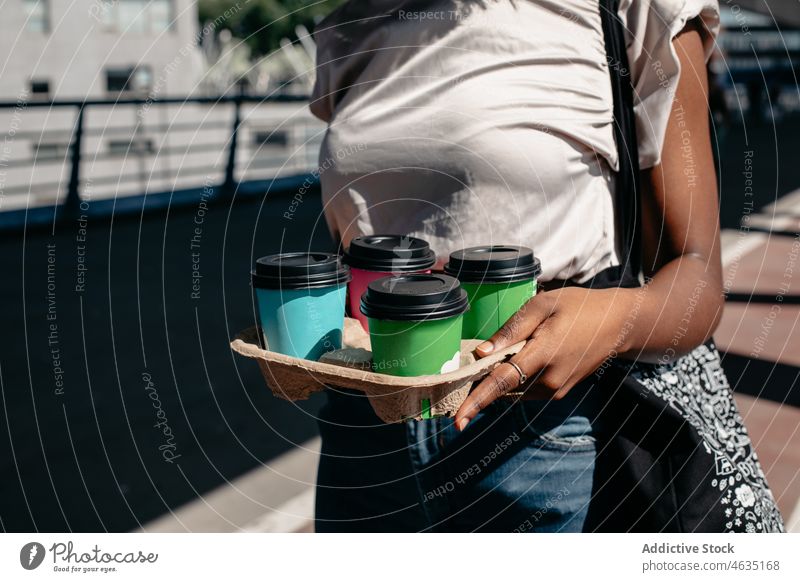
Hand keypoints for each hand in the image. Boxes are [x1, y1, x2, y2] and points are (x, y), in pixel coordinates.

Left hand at [454, 286, 637, 430]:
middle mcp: (550, 380)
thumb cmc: (578, 307)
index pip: (502, 383)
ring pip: (514, 389)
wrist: (618, 324)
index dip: (477, 402)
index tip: (458, 421)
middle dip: (483, 381)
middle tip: (474, 364)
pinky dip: (516, 379)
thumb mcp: (543, 305)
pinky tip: (523, 357)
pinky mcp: (559, 392)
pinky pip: (527, 389)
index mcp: (543, 354)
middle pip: (504, 387)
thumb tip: (482, 352)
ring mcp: (556, 389)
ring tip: (512, 350)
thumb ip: (512, 329)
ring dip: (502, 378)